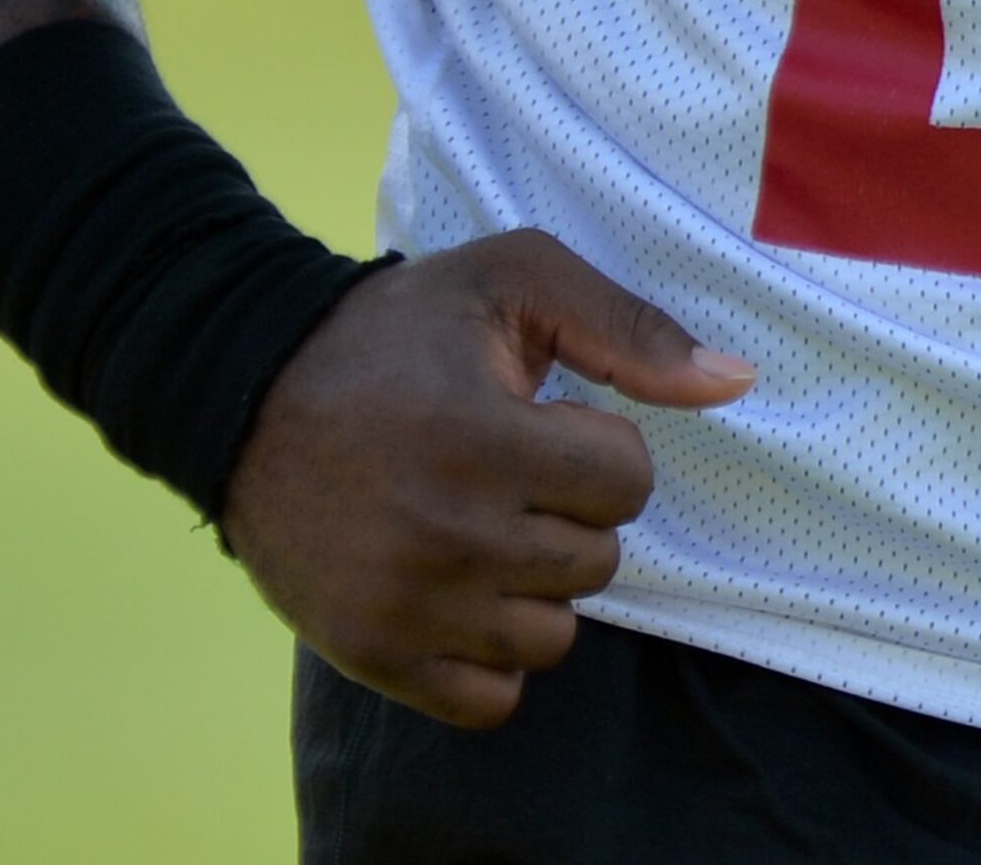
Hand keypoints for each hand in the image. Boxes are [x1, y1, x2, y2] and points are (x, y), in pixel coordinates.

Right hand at [224, 230, 754, 728]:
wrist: (247, 395)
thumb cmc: (394, 332)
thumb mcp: (512, 282)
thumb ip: (628, 327)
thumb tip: (734, 384)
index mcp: (480, 439)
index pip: (627, 484)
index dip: (600, 447)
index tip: (545, 424)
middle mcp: (446, 535)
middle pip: (596, 563)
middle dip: (570, 514)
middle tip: (506, 473)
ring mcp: (406, 606)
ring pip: (552, 635)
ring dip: (534, 585)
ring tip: (480, 526)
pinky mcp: (374, 655)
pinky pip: (493, 698)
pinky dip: (490, 653)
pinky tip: (460, 588)